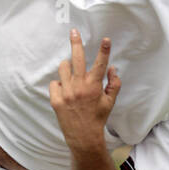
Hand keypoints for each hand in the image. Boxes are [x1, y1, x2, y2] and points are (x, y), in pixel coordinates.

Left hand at [49, 29, 121, 152]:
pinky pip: (54, 83)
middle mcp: (79, 87)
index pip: (101, 64)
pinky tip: (65, 93)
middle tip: (74, 32)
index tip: (106, 39)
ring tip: (71, 77)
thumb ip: (114, 84)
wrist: (83, 137)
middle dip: (76, 42)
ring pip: (63, 68)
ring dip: (67, 68)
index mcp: (94, 86)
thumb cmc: (98, 118)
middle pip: (77, 58)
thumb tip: (112, 68)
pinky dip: (59, 85)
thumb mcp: (110, 102)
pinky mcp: (56, 99)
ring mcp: (66, 92)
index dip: (104, 50)